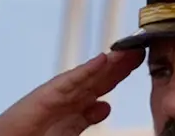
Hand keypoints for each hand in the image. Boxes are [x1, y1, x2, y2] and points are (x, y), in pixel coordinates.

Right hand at [0, 49, 144, 135]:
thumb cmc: (34, 135)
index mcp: (75, 104)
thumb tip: (105, 106)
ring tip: (127, 50)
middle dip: (118, 63)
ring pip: (88, 75)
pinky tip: (102, 60)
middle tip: (139, 48)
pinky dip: (86, 70)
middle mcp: (68, 95)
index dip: (119, 72)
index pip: (102, 85)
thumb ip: (86, 118)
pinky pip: (70, 81)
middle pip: (98, 76)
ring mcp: (58, 93)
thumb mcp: (69, 129)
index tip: (138, 60)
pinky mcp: (47, 94)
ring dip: (108, 63)